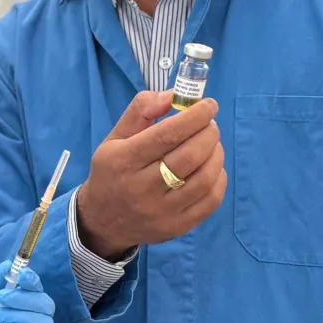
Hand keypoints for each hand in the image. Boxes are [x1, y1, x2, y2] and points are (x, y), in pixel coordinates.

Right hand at [74, 91, 226, 258]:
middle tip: (210, 124)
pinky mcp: (177, 227)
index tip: (209, 105)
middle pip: (189, 156)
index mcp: (123, 161)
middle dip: (208, 133)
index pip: (167, 135)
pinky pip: (210, 201)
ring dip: (216, 154)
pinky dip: (219, 178)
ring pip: (204, 178)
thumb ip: (141, 110)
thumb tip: (173, 95)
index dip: (194, 117)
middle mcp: (141, 188)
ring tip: (212, 144)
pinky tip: (212, 168)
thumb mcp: (115, 137)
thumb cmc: (112, 172)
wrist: (103, 221)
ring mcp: (162, 212)